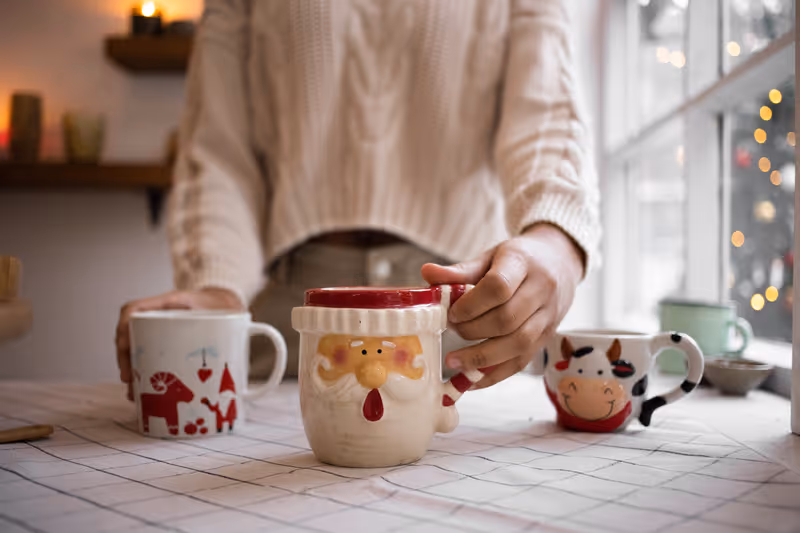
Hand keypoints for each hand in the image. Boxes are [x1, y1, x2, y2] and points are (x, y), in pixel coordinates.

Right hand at [116, 288, 243, 400]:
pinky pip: (145, 352)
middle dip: (125, 358)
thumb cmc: (227, 307)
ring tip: (134, 391)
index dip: (123, 331)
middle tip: (130, 380)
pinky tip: (145, 388)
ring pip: (135, 345)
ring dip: (131, 367)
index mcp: (172, 302)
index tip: (125, 353)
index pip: (134, 310)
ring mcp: (158, 327)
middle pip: (129, 331)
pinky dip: (143, 369)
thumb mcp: (231, 313)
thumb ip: (240, 325)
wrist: (226, 303)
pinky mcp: (163, 340)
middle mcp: (160, 313)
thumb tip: (251, 337)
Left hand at [421, 224, 583, 388]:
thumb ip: (460, 270)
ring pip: (518, 344)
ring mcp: (548, 316)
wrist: (560, 262)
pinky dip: (495, 374)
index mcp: (523, 263)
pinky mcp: (546, 337)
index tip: (451, 313)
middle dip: (473, 331)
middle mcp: (542, 290)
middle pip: (507, 320)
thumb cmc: (519, 259)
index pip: (499, 287)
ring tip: (454, 361)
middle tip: (451, 330)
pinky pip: (522, 361)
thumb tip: (426, 272)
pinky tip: (472, 379)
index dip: (471, 305)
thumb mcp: (491, 257)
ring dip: (482, 357)